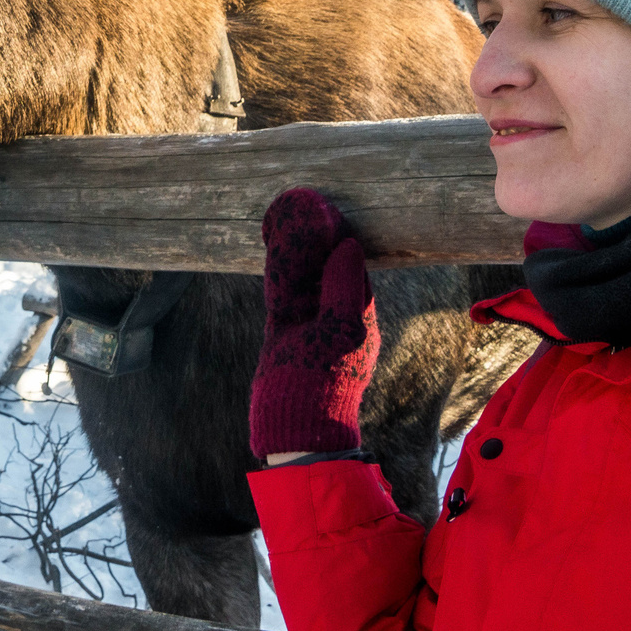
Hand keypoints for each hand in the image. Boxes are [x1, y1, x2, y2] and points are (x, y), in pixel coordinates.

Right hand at [250, 187, 379, 460]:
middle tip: (305, 201)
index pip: (352, 267)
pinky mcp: (282, 332)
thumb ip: (343, 288)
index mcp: (359, 317)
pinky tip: (271, 242)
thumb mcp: (341, 332)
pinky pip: (281, 290)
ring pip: (300, 275)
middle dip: (316, 237)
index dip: (341, 238)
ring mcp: (307, 324)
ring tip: (286, 212)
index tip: (332, 208)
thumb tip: (348, 246)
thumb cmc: (326, 385)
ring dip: (293, 247)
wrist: (296, 429)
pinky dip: (277, 265)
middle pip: (324, 266)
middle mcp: (334, 317)